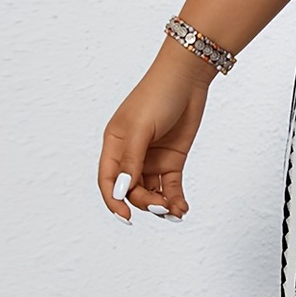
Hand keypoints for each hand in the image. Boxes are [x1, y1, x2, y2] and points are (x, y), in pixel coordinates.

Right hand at [97, 44, 213, 221]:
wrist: (187, 79)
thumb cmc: (157, 96)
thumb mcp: (140, 128)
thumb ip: (131, 160)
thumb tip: (121, 190)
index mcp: (114, 145)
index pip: (108, 181)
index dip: (114, 201)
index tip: (126, 217)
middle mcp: (131, 155)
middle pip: (132, 190)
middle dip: (145, 202)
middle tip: (162, 206)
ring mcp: (152, 159)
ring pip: (152, 192)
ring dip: (162, 205)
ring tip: (176, 210)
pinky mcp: (172, 160)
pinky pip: (171, 187)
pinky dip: (175, 199)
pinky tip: (182, 209)